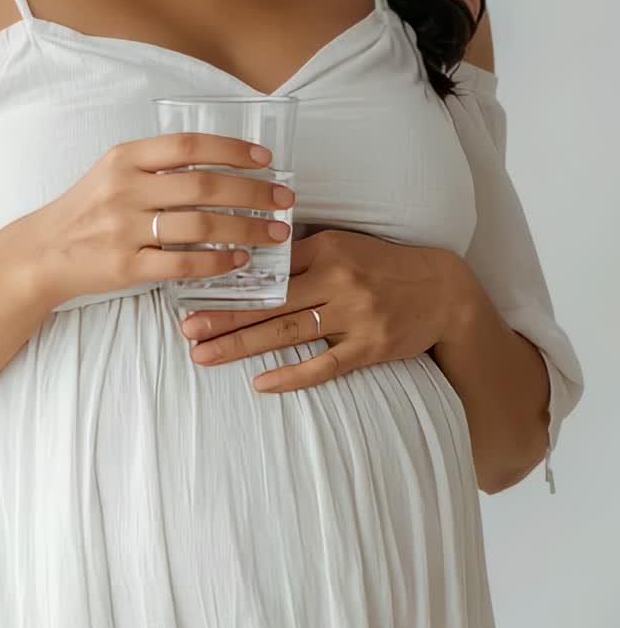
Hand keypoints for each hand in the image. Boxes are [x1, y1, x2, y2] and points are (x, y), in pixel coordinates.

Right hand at [16, 134, 294, 307]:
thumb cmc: (88, 209)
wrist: (42, 252)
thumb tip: (223, 164)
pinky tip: (239, 258)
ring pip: (199, 225)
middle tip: (285, 199)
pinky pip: (182, 263)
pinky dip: (216, 260)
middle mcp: (124, 189)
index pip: (188, 145)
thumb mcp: (114, 172)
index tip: (266, 159)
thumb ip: (158, 165)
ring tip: (275, 232)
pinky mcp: (125, 267)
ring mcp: (123, 229)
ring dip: (245, 228)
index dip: (232, 149)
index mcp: (124, 158)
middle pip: (203, 185)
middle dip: (253, 192)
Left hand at [180, 228, 466, 391]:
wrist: (442, 290)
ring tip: (205, 354)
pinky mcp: (369, 347)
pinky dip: (290, 376)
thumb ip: (301, 252)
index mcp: (326, 249)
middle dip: (222, 317)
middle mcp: (338, 280)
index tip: (192, 290)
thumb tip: (246, 259)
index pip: (268, 267)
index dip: (228, 281)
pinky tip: (260, 384)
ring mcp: (354, 316)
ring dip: (241, 345)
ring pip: (287, 333)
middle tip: (185, 329)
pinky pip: (323, 365)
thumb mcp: (343, 243)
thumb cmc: (383, 264)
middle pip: (269, 302)